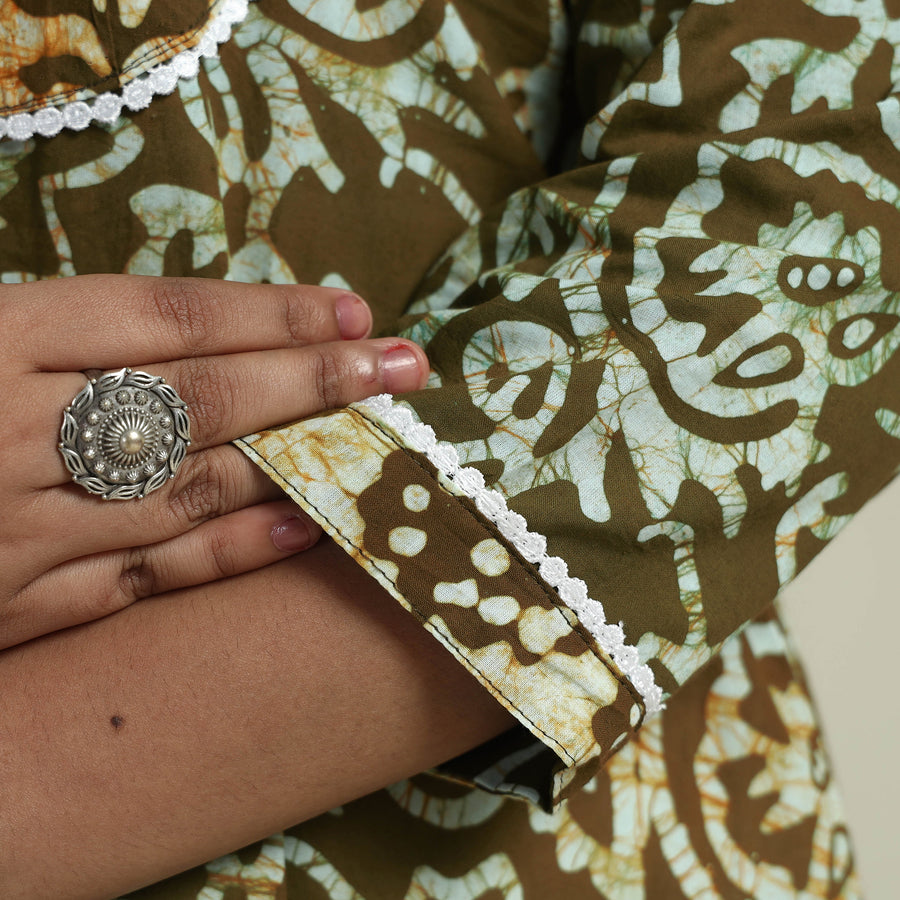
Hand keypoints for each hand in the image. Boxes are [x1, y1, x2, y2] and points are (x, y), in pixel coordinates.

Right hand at [0, 275, 428, 648]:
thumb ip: (66, 337)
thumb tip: (206, 334)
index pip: (171, 318)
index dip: (274, 313)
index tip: (355, 313)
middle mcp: (16, 433)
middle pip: (204, 397)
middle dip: (317, 379)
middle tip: (402, 366)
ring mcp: (23, 527)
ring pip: (194, 486)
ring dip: (297, 460)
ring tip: (378, 439)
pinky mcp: (21, 606)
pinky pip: (150, 573)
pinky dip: (233, 549)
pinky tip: (304, 525)